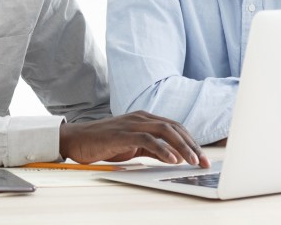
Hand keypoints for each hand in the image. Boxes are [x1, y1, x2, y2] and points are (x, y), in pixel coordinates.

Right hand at [58, 110, 210, 167]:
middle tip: (203, 161)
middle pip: (173, 128)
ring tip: (192, 161)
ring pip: (164, 131)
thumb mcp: (133, 146)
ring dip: (182, 147)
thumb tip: (174, 156)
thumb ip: (152, 149)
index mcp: (145, 118)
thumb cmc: (104, 143)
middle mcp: (141, 117)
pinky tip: (173, 160)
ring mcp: (131, 124)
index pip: (174, 127)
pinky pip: (147, 140)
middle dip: (192, 145)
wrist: (77, 140)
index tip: (202, 157)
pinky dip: (162, 149)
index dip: (191, 141)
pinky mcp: (122, 133)